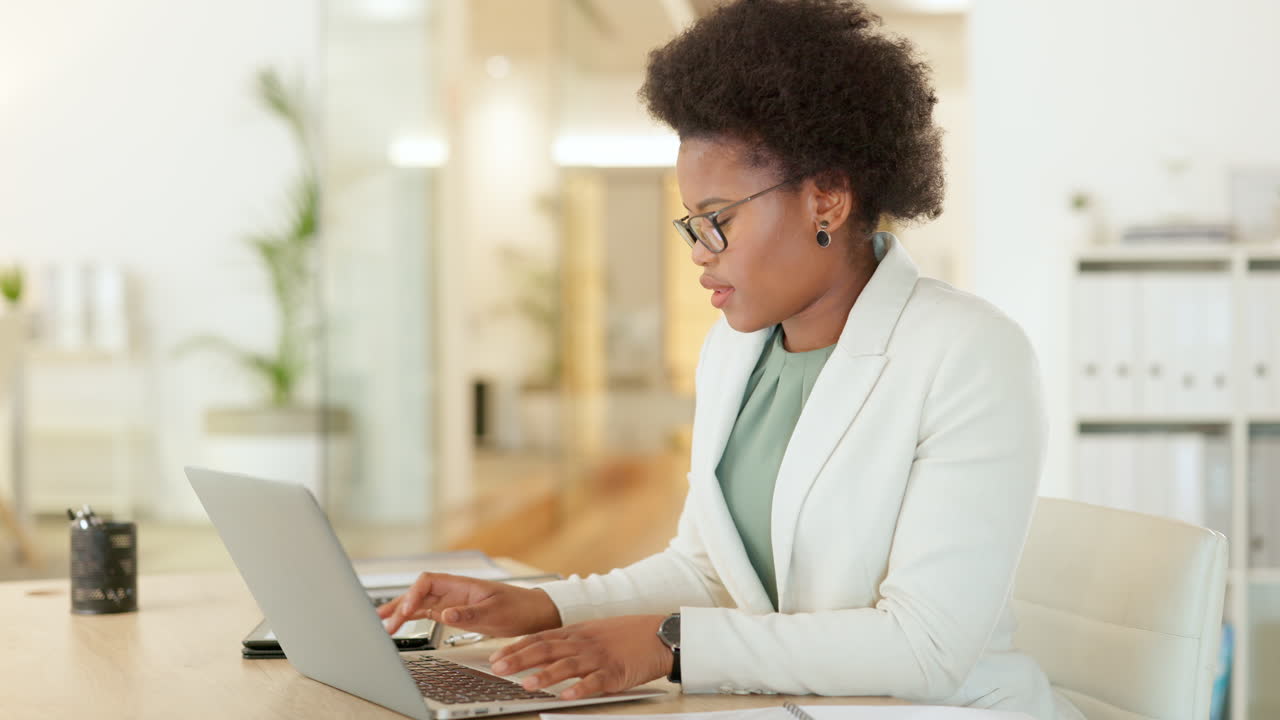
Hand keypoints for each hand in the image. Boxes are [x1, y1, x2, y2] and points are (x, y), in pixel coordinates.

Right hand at [375, 573, 561, 636]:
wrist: (534, 612)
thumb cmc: (519, 607)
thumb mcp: (496, 612)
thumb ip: (469, 614)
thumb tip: (445, 614)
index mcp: (462, 584)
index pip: (428, 581)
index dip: (414, 594)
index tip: (408, 610)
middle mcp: (453, 591)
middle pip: (418, 592)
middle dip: (399, 604)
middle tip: (383, 621)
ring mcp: (452, 602)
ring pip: (419, 603)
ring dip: (401, 612)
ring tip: (383, 624)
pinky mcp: (454, 613)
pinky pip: (427, 613)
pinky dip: (412, 619)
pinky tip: (400, 625)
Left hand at [486, 615, 671, 699]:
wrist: (660, 634)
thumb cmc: (626, 634)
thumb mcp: (593, 630)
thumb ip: (569, 639)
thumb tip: (543, 649)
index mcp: (576, 632)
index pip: (539, 638)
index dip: (516, 648)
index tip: (496, 657)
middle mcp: (583, 643)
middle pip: (546, 650)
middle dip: (520, 659)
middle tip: (498, 669)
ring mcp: (599, 657)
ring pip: (567, 666)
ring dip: (545, 675)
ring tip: (526, 684)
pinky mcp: (615, 672)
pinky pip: (595, 681)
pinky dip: (580, 688)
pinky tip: (567, 695)